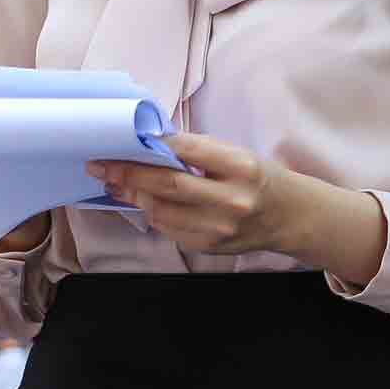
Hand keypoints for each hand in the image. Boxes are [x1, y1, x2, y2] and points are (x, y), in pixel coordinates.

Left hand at [88, 132, 284, 253]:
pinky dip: (153, 213)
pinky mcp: (208, 246)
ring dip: (133, 196)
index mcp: (241, 167)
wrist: (290, 217)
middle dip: (127, 175)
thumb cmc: (256, 178)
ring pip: (161, 211)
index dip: (150, 145)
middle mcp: (232, 199)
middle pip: (167, 185)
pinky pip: (168, 228)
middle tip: (99, 166)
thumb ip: (197, 150)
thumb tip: (149, 143)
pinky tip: (145, 202)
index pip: (187, 151)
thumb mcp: (235, 155)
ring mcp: (219, 228)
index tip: (120, 141)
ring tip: (115, 184)